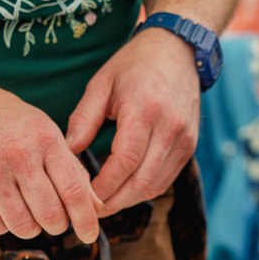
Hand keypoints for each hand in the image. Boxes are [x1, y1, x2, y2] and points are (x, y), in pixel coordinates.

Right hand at [0, 78, 100, 244]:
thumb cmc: (8, 122)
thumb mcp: (45, 133)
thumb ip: (71, 169)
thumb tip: (95, 208)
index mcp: (44, 139)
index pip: (73, 190)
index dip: (85, 219)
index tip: (90, 235)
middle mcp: (18, 155)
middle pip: (50, 214)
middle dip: (57, 225)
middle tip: (53, 219)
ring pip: (23, 226)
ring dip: (31, 227)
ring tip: (27, 210)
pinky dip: (3, 224)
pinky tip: (2, 206)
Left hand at [64, 26, 202, 216]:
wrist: (178, 49)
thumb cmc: (134, 63)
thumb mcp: (101, 83)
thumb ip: (83, 119)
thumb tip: (68, 152)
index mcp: (144, 110)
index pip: (125, 163)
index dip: (104, 186)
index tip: (83, 196)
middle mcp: (170, 127)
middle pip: (142, 182)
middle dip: (115, 201)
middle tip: (91, 210)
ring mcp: (184, 138)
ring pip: (156, 185)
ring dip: (130, 199)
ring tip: (105, 202)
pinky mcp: (190, 144)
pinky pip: (167, 177)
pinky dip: (145, 188)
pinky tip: (126, 188)